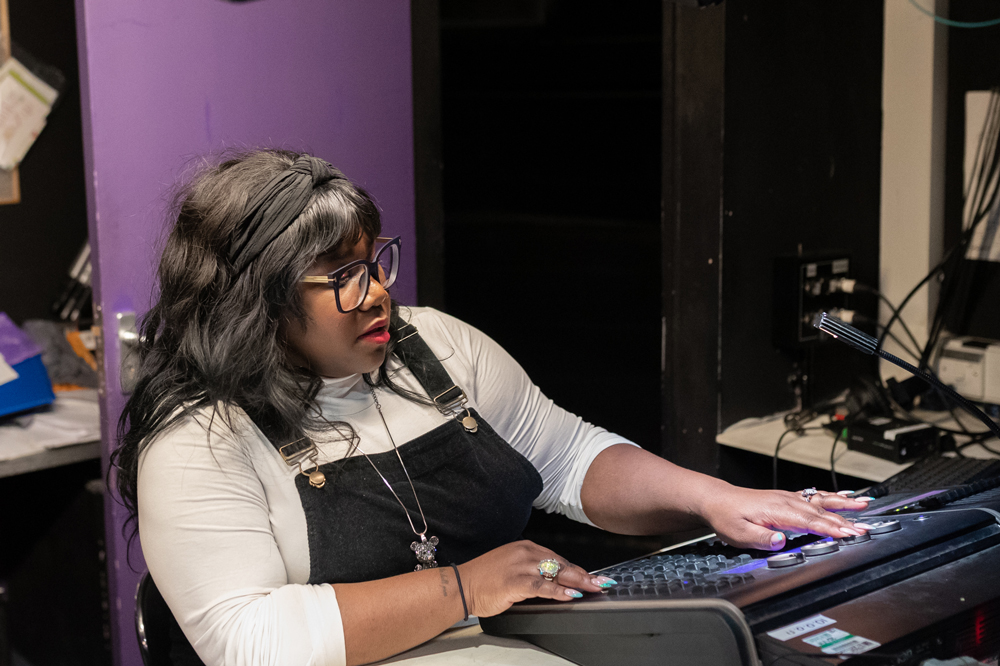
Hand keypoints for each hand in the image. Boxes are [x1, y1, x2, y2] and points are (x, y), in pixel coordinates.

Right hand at [457, 540, 611, 616]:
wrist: (462, 585)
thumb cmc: (484, 579)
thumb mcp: (512, 568)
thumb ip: (533, 571)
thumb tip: (555, 582)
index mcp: (524, 547)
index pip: (558, 558)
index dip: (577, 569)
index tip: (592, 576)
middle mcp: (524, 553)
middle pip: (561, 564)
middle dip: (583, 575)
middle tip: (601, 583)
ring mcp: (519, 566)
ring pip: (555, 573)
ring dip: (577, 582)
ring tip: (592, 589)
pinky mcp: (515, 581)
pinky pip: (542, 586)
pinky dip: (558, 591)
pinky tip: (570, 595)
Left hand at [698, 486, 872, 550]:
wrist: (716, 500)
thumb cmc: (726, 517)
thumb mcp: (738, 534)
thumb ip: (760, 538)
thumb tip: (780, 540)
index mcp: (776, 511)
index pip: (808, 521)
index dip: (830, 528)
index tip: (848, 534)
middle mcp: (785, 501)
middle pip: (820, 512)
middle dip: (844, 520)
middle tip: (865, 528)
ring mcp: (788, 498)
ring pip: (820, 501)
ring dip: (843, 504)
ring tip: (864, 505)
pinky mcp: (787, 498)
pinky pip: (814, 496)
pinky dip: (832, 496)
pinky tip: (844, 496)